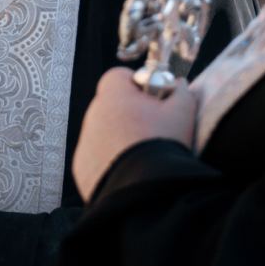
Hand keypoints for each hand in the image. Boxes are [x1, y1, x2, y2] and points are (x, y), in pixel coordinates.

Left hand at [72, 67, 196, 201]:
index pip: (119, 76)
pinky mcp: (82, 167)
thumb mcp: (182, 112)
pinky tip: (131, 170)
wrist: (146, 189)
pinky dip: (111, 161)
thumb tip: (180, 85)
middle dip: (130, 112)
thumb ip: (181, 91)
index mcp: (112, 95)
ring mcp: (84, 142)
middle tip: (153, 128)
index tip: (154, 98)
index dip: (138, 84)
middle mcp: (92, 115)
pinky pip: (96, 157)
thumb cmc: (163, 144)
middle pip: (111, 105)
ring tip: (144, 154)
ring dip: (120, 137)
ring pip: (103, 132)